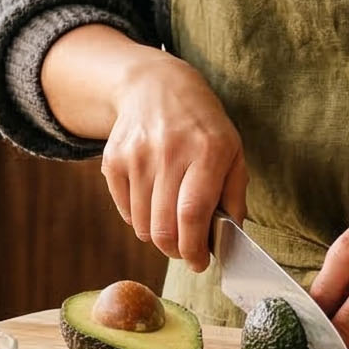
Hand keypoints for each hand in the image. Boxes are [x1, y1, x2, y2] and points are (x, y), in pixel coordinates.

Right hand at [98, 51, 247, 270]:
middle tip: (186, 250)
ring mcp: (137, 155)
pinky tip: (153, 199)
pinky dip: (139, 218)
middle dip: (177, 251)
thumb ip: (234, 196)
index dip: (195, 249)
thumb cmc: (202, 126)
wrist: (155, 86)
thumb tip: (229, 240)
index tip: (201, 263)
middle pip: (164, 227)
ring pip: (142, 225)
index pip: (193, 215)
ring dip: (158, 235)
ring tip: (171, 221)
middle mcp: (169, 151)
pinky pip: (124, 211)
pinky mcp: (113, 159)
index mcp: (208, 151)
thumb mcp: (232, 150)